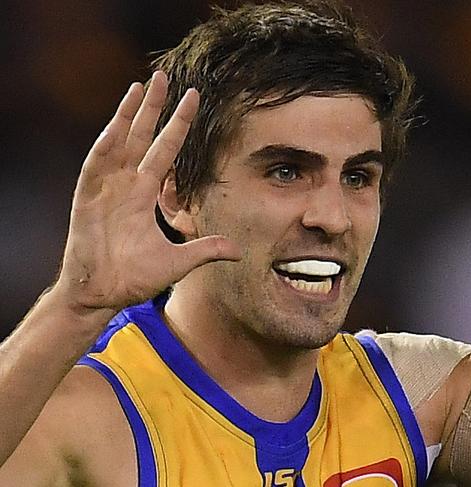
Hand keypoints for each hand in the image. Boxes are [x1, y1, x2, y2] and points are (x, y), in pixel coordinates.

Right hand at [54, 71, 240, 313]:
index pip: (166, 151)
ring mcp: (106, 189)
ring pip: (120, 142)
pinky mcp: (87, 198)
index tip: (192, 100)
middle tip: (165, 76)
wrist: (103, 295)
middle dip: (154, 107)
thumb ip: (206, 250)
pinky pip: (97, 166)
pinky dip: (106, 145)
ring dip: (130, 115)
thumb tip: (238, 250)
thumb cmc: (134, 278)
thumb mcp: (178, 262)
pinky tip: (118, 124)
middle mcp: (127, 185)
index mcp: (146, 195)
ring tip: (142, 86)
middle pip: (143, 137)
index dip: (178, 126)